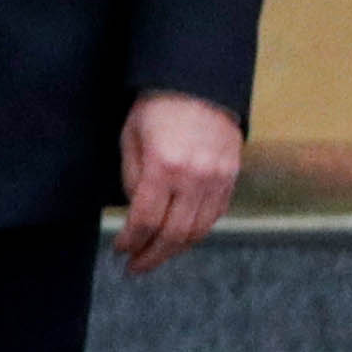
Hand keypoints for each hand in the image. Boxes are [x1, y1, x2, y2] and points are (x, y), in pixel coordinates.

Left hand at [116, 91, 243, 274]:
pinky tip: (178, 238)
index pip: (146, 220)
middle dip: (151, 256)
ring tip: (155, 256)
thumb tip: (136, 215)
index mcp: (164, 165)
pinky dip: (196, 233)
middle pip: (173, 234)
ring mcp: (217, 178)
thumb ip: (132, 178)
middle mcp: (194, 176)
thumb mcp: (130, 138)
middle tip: (135, 268)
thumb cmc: (156, 108)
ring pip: (197, 231)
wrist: (199, 83)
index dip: (130, 241)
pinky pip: (215, 216)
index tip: (119, 250)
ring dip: (174, 250)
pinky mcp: (231, 177)